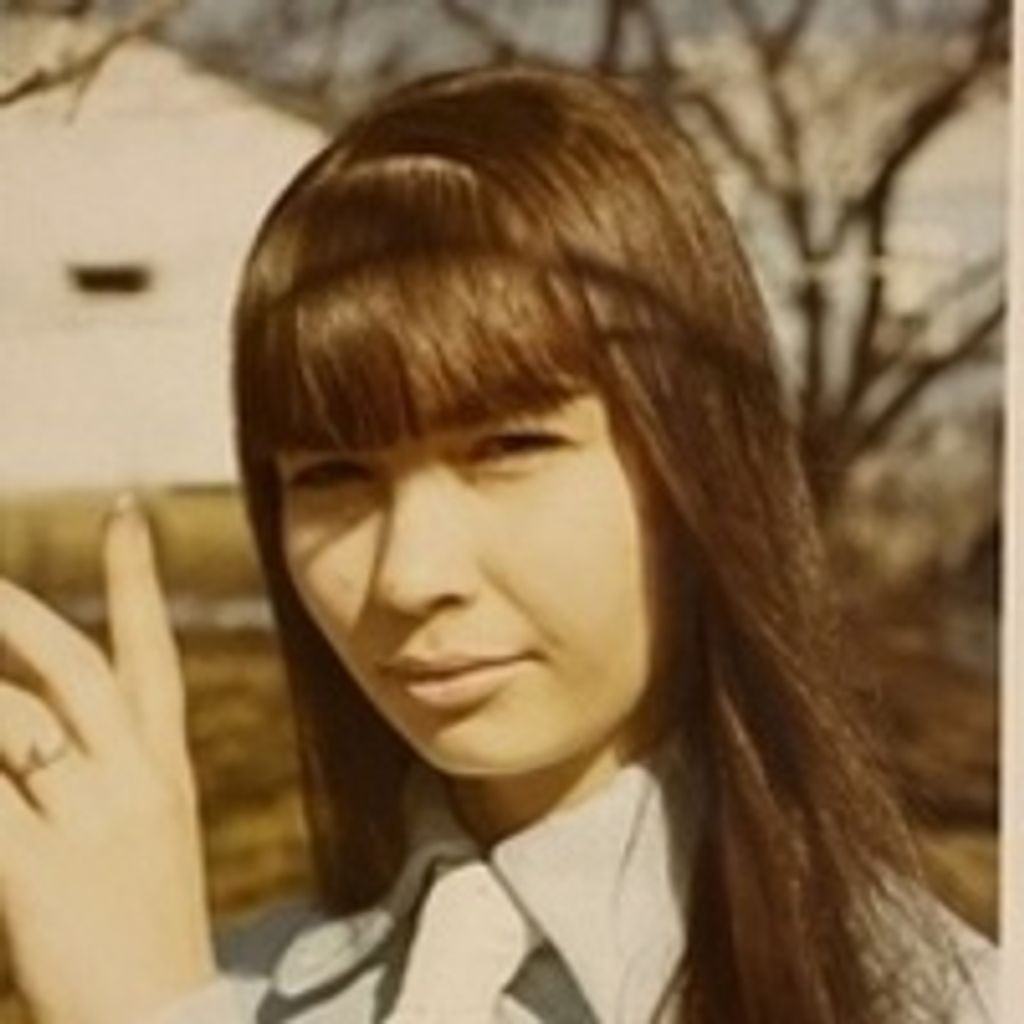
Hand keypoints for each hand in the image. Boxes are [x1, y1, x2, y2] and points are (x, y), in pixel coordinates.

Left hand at [0, 495, 215, 1023]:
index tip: (128, 511)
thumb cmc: (140, 930)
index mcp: (165, 769)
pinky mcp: (40, 869)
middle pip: (80, 667)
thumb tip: (21, 720)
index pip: (155, 654)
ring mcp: (97, 821)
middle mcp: (139, 779)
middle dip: (20, 613)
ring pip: (12, 719)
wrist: (162, 1022)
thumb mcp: (139, 837)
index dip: (139, 578)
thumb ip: (91, 771)